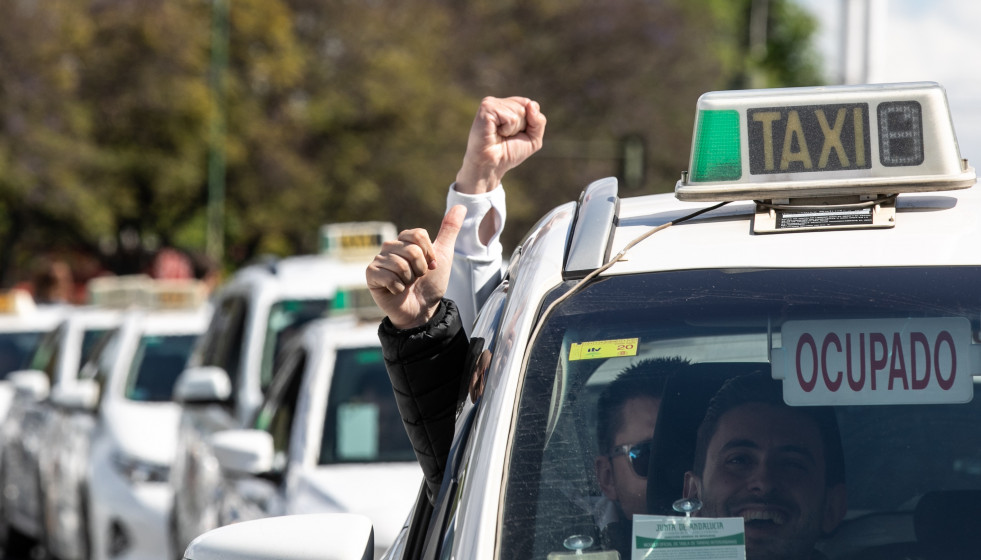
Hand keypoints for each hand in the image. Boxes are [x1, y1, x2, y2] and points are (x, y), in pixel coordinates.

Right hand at [366, 205, 466, 328]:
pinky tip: (396, 291)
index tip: (431, 265)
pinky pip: (387, 276)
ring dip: (409, 279)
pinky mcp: (371, 275)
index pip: (419, 235)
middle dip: (421, 268)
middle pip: (411, 250)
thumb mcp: (444, 255)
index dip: (429, 254)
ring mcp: (379, 260)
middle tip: (417, 277)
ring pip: (400, 264)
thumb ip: (449, 230)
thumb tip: (460, 206)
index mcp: (405, 240)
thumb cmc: (431, 283)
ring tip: (407, 284)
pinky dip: (398, 287)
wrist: (423, 309)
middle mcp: (390, 247)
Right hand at [455, 96, 546, 194]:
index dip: (529, 123)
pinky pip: (511, 117)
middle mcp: (499, 102)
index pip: (531, 104)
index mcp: (507, 105)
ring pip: (520, 111)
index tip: (515, 135)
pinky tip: (495, 133)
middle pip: (527, 106)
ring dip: (514, 129)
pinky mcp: (486, 108)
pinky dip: (507, 129)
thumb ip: (539, 121)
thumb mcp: (533, 139)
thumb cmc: (508, 153)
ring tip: (500, 135)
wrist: (490, 166)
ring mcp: (491, 103)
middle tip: (506, 136)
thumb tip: (531, 104)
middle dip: (522, 126)